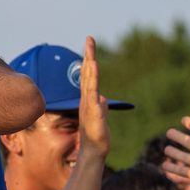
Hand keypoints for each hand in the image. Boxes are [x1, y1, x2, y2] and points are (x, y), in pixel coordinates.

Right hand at [76, 37, 110, 159]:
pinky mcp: (93, 111)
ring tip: (90, 47)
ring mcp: (88, 104)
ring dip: (90, 63)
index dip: (89, 60)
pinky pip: (92, 91)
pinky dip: (93, 78)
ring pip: (89, 80)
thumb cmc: (96, 136)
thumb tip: (104, 99)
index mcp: (89, 99)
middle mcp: (86, 99)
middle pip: (87, 73)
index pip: (89, 76)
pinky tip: (94, 66)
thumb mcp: (101, 117)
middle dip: (89, 55)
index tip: (90, 45)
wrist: (94, 151)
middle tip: (89, 38)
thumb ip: (102, 106)